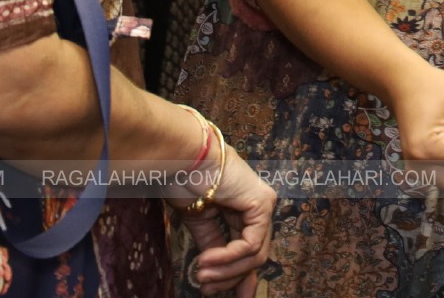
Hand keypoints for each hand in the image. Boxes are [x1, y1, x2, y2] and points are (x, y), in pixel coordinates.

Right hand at [184, 151, 275, 296]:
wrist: (180, 159)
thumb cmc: (183, 181)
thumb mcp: (199, 223)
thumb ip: (213, 248)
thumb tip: (213, 280)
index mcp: (241, 210)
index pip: (249, 250)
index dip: (237, 277)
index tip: (214, 295)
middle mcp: (257, 207)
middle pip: (255, 256)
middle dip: (231, 278)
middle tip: (205, 289)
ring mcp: (263, 204)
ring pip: (255, 255)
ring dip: (226, 271)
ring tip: (201, 275)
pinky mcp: (263, 203)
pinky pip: (251, 244)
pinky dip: (230, 257)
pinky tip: (207, 259)